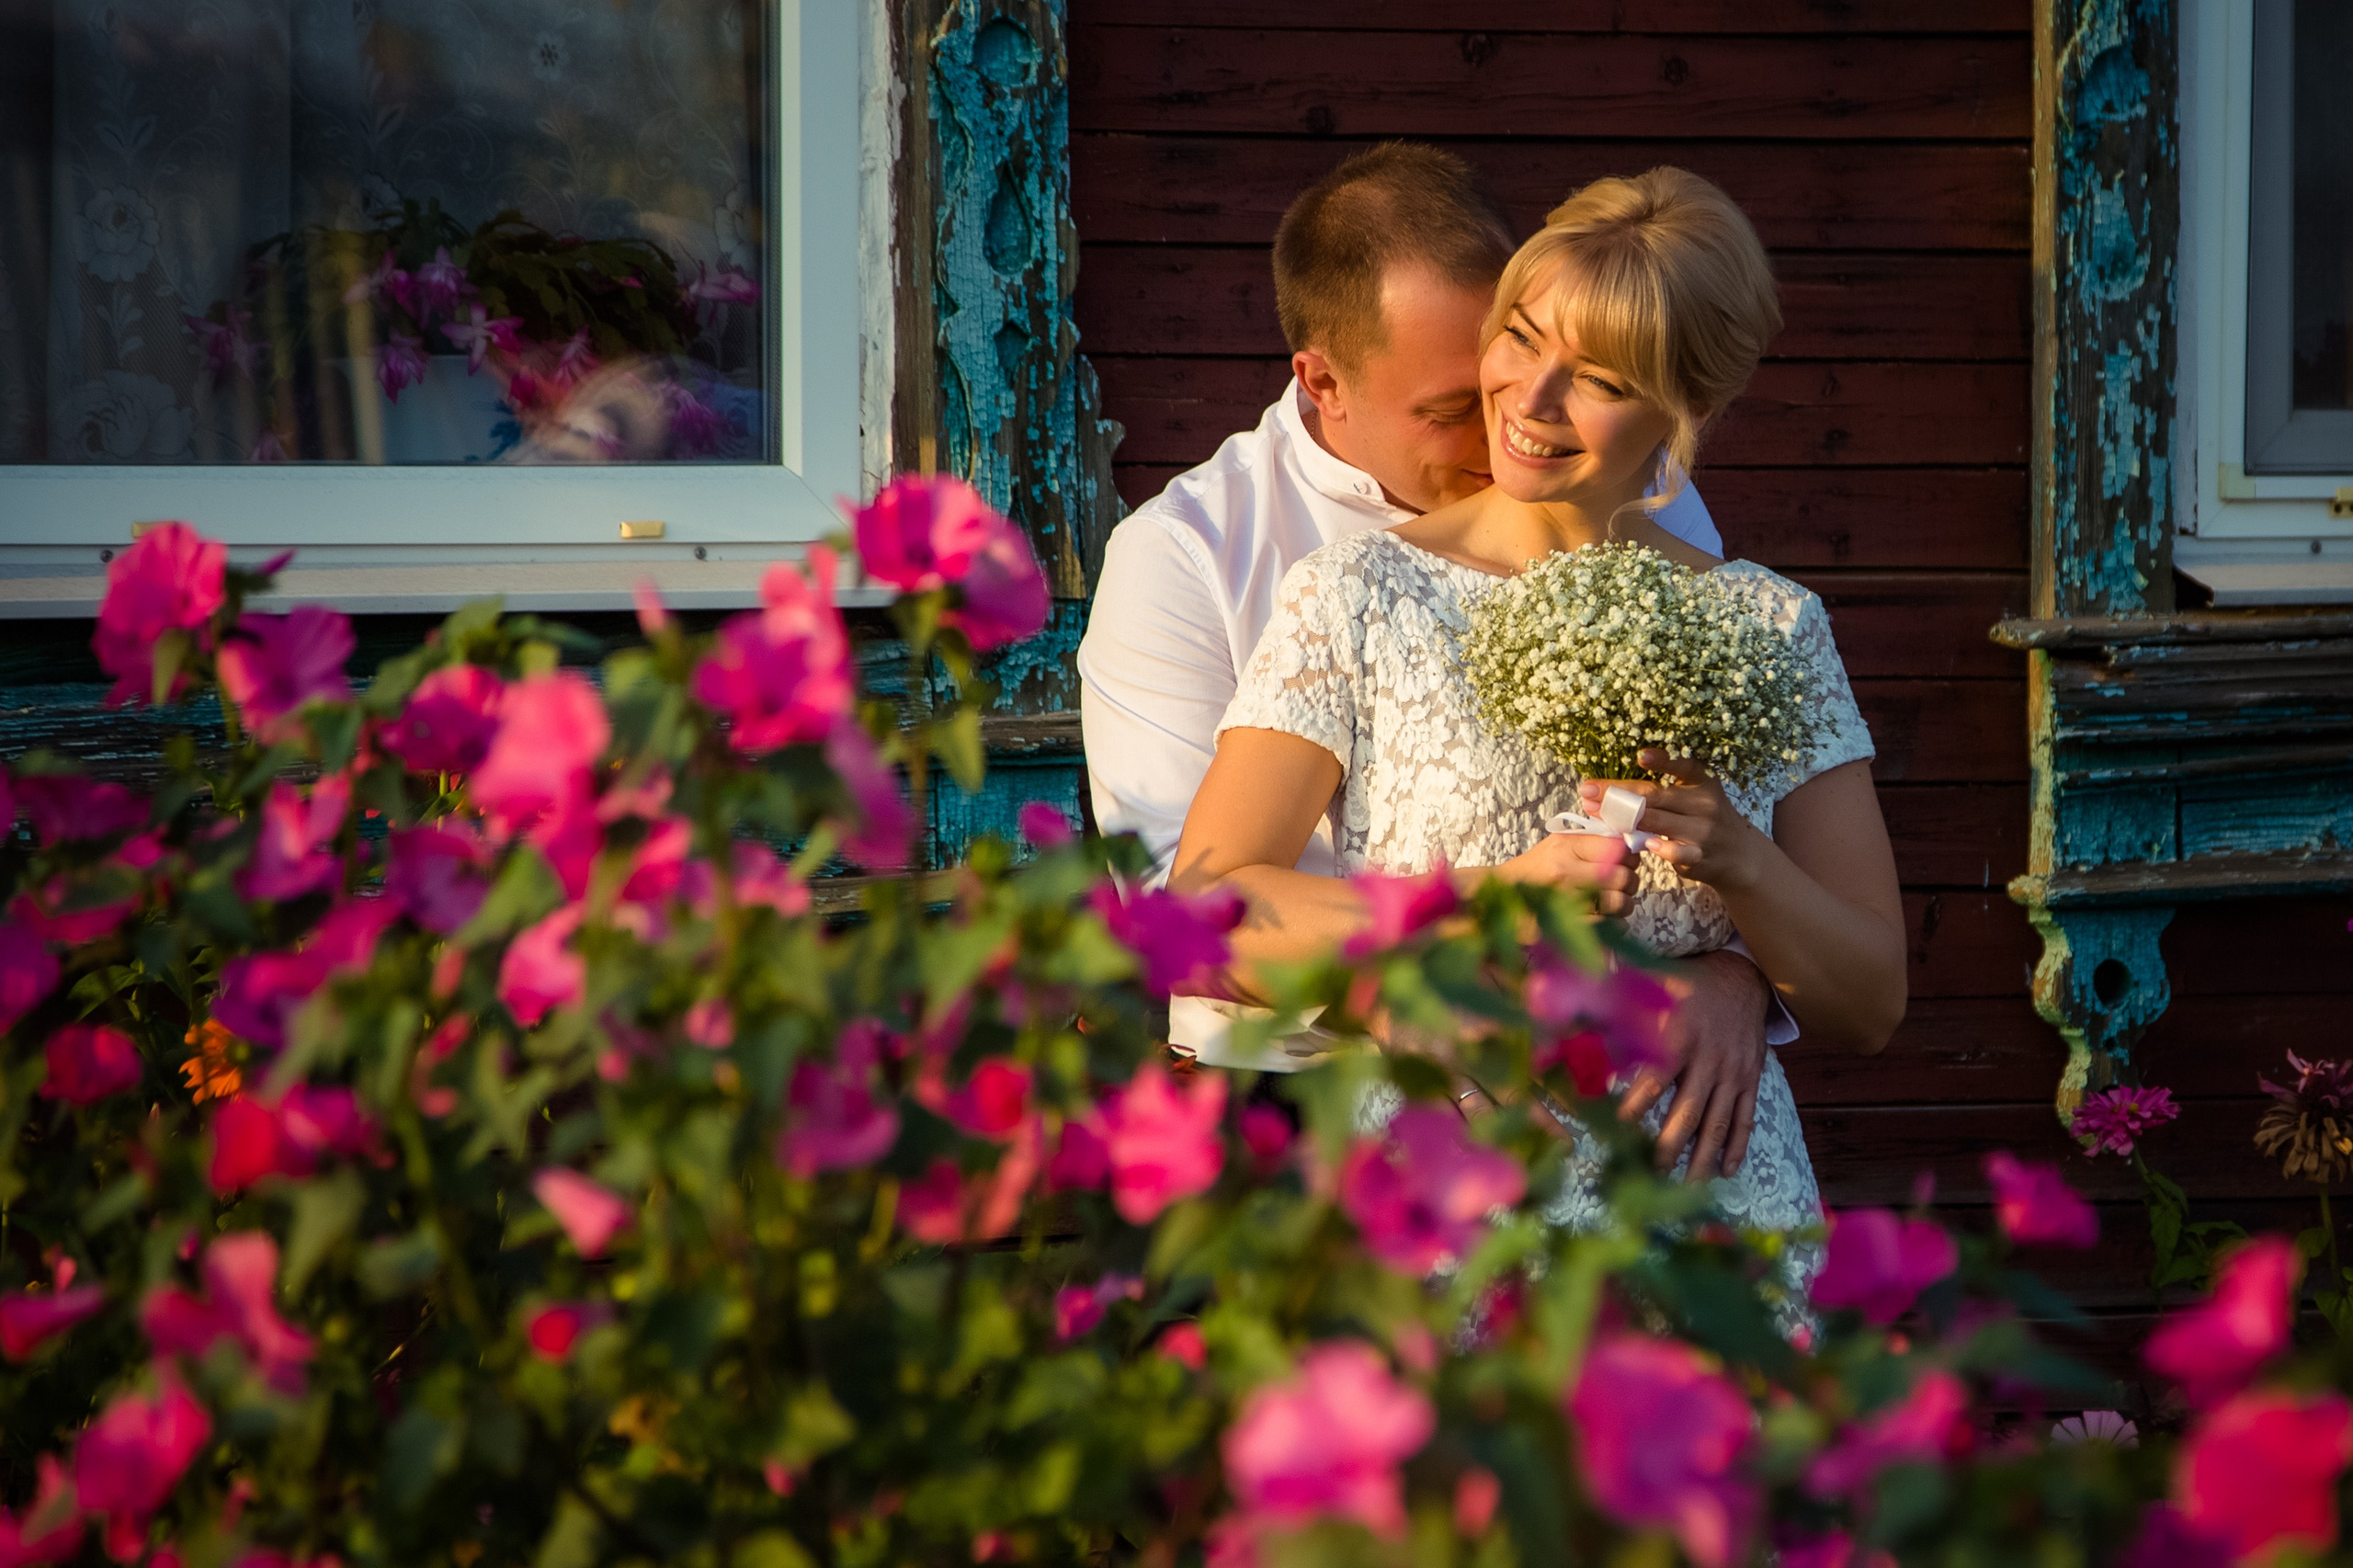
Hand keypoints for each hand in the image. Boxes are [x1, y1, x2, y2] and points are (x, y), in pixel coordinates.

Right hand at [1483, 832, 1631, 914]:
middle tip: (1622, 885)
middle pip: (1624, 877)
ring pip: (1620, 904)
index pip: (1619, 848)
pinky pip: (1609, 926)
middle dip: (1630, 883)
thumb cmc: (1533, 870)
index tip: (1626, 862)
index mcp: (1566, 846)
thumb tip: (1629, 847)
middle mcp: (1567, 871)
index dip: (1630, 857)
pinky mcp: (1566, 925)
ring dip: (1623, 906)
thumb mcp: (1557, 845)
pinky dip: (1614, 925)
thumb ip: (1590, 842)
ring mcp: (1566, 900)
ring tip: (1613, 904)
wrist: (1499, 895)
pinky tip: (1606, 920)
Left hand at [1579, 750, 1768, 892]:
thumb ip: (1663, 792)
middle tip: (1587, 790)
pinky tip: (1645, 844)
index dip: (1663, 761)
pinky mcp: (1700, 855)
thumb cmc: (1703, 819)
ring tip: (1597, 814)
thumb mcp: (1694, 797)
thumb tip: (1611, 790)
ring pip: (1657, 821)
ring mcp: (1703, 829)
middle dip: (1617, 793)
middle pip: (1654, 795)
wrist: (1739, 855)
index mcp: (1702, 781)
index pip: (1683, 766)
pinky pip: (1676, 851)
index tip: (1640, 757)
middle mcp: (1704, 802)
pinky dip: (1660, 848)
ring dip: (1623, 819)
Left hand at [1617, 947, 1770, 1180]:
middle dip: (1669, 1147)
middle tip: (1651, 1174)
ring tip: (1687, 1188)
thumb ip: (1619, 1014)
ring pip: (1718, 1123)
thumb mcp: (1652, 989)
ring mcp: (1734, 1072)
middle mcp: (1710, 1058)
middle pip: (1688, 1112)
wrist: (1742, 977)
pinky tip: (1727, 1171)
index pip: (1654, 1079)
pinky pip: (1746, 1118)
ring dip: (1703, 1158)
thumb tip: (1579, 1036)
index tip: (1616, 1129)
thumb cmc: (1685, 985)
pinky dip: (1738, 1146)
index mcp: (1680, 1035)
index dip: (1636, 1105)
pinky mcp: (1752, 1079)